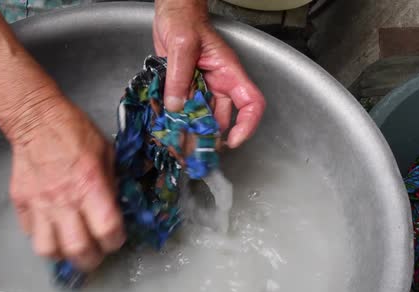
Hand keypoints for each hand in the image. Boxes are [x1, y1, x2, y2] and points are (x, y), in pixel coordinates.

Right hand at [4, 93, 125, 271]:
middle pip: (78, 250)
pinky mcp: (21, 203)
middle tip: (95, 254)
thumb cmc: (75, 131)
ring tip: (69, 246)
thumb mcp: (106, 153)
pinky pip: (30, 234)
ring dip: (62, 254)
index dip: (115, 241)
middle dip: (91, 260)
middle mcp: (66, 200)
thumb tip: (115, 208)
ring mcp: (40, 204)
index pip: (107, 231)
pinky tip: (52, 229)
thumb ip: (111, 183)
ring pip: (48, 250)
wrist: (36, 119)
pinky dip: (42, 237)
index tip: (115, 238)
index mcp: (91, 185)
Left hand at [153, 0, 265, 147]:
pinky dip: (177, 120)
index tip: (233, 140)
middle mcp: (218, 83)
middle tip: (193, 151)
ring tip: (177, 144)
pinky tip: (167, 128)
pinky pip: (185, 109)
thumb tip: (176, 106)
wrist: (171, 12)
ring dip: (190, 132)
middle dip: (209, 137)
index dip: (247, 125)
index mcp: (228, 72)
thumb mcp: (182, 46)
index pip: (251, 103)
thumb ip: (179, 78)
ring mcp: (202, 87)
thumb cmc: (184, 19)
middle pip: (221, 118)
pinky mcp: (186, 88)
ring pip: (201, 118)